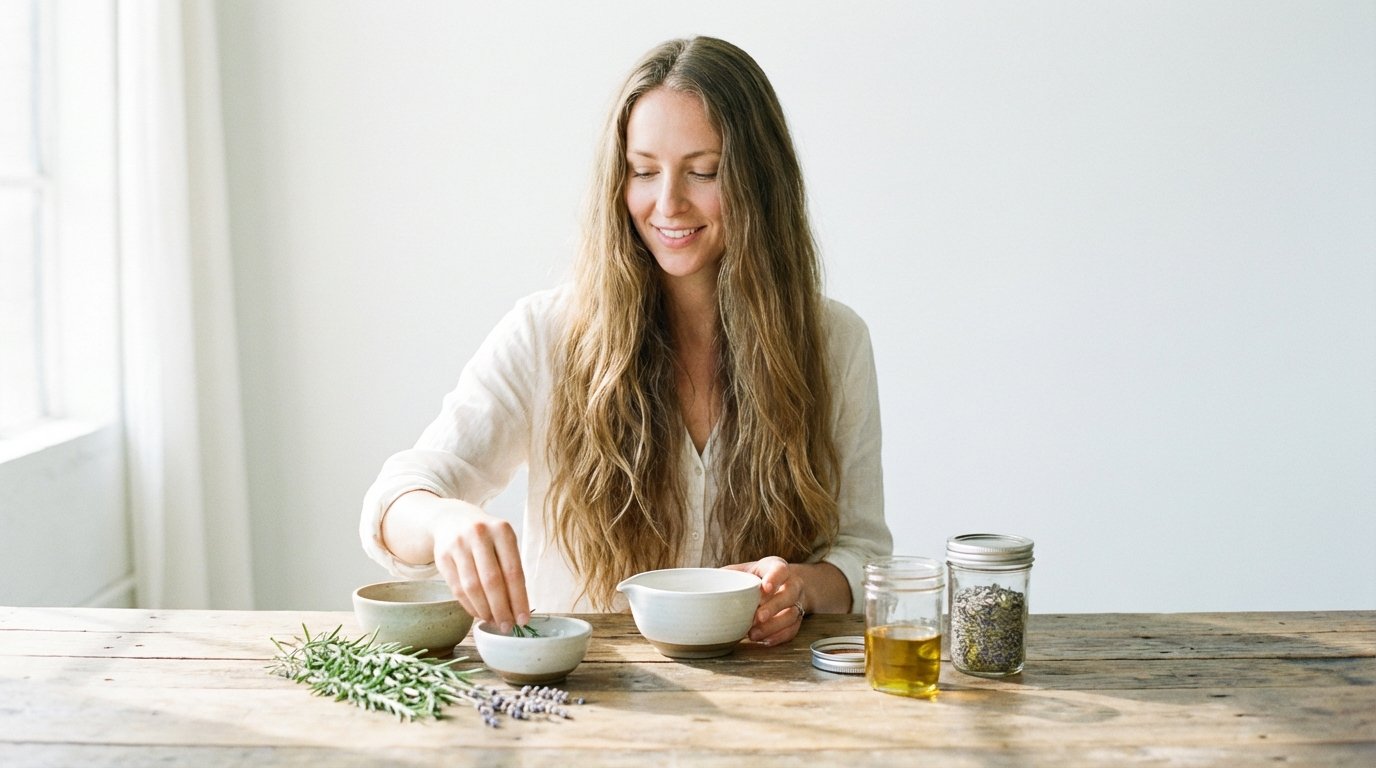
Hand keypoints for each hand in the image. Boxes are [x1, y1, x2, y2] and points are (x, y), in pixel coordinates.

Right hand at [398, 495, 529, 632]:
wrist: (451, 519)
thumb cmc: (486, 536)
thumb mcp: (503, 542)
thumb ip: (511, 569)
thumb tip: (518, 609)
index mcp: (502, 530)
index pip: (513, 571)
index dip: (519, 599)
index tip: (523, 619)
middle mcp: (479, 534)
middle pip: (492, 581)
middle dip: (501, 609)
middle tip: (507, 626)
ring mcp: (458, 545)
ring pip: (472, 587)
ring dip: (484, 610)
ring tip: (494, 621)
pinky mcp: (442, 557)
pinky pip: (457, 588)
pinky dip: (469, 605)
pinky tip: (479, 613)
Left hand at [724, 556, 806, 645]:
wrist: (783, 584)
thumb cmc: (757, 577)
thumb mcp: (744, 570)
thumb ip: (727, 575)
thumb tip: (700, 585)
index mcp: (776, 567)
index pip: (780, 569)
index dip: (774, 578)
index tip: (764, 588)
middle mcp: (792, 583)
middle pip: (789, 593)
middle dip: (773, 607)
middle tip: (757, 617)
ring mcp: (797, 602)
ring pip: (792, 614)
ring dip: (773, 626)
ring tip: (753, 634)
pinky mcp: (797, 618)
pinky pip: (793, 629)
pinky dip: (779, 636)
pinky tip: (765, 641)